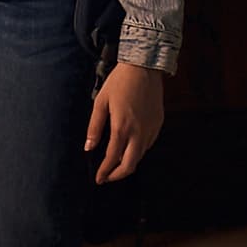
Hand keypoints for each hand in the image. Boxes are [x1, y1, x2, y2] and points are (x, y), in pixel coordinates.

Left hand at [85, 61, 164, 184]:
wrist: (144, 68)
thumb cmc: (119, 83)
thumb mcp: (100, 102)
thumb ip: (94, 127)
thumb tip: (89, 147)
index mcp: (122, 127)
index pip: (112, 158)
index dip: (105, 171)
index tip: (99, 179)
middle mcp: (138, 133)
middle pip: (130, 165)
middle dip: (118, 175)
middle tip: (107, 177)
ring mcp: (150, 129)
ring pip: (140, 156)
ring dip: (128, 163)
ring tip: (116, 163)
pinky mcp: (158, 124)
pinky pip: (148, 145)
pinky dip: (138, 151)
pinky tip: (130, 147)